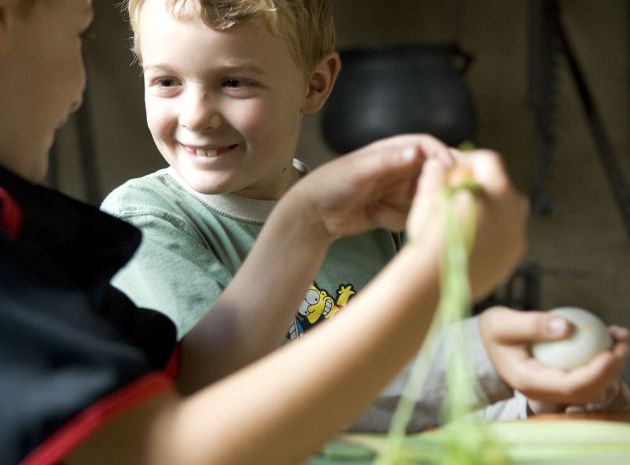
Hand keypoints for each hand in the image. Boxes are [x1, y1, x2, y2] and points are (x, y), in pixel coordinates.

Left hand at [293, 134, 453, 239]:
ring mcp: (396, 192)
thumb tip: (417, 152)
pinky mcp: (392, 213)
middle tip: (443, 196)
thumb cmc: (331, 183)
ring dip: (414, 206)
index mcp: (392, 151)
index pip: (426, 147)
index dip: (441, 155)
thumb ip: (387, 162)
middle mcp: (399, 170)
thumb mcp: (359, 170)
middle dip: (437, 184)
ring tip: (388, 206)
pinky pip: (408, 218)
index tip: (451, 170)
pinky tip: (373, 216)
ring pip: (423, 198)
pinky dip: (394, 220)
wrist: (313, 215)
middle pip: (432, 172)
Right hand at [406, 149, 528, 299]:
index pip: (489, 161)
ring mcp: (515, 239)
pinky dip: (490, 238)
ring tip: (463, 221)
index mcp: (496, 190)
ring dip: (489, 213)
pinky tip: (468, 243)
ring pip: (506, 216)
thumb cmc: (430, 236)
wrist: (432, 281)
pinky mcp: (510, 261)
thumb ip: (436, 174)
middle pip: (502, 188)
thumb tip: (438, 165)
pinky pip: (504, 241)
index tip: (455, 168)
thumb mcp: (428, 196)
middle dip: (482, 188)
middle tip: (458, 195)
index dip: (469, 159)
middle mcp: (513, 212)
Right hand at [479, 307, 629, 404]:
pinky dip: (601, 358)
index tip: (610, 352)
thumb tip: (567, 326)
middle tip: (622, 338)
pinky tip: (607, 336)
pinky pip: (586, 374)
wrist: (481, 344)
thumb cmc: (491, 332)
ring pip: (591, 385)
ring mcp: (552, 388)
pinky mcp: (558, 379)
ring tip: (619, 334)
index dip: (595, 373)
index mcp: (529, 383)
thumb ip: (532, 324)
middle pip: (587, 391)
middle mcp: (544, 391)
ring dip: (611, 363)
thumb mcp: (503, 323)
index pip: (570, 387)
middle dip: (612, 368)